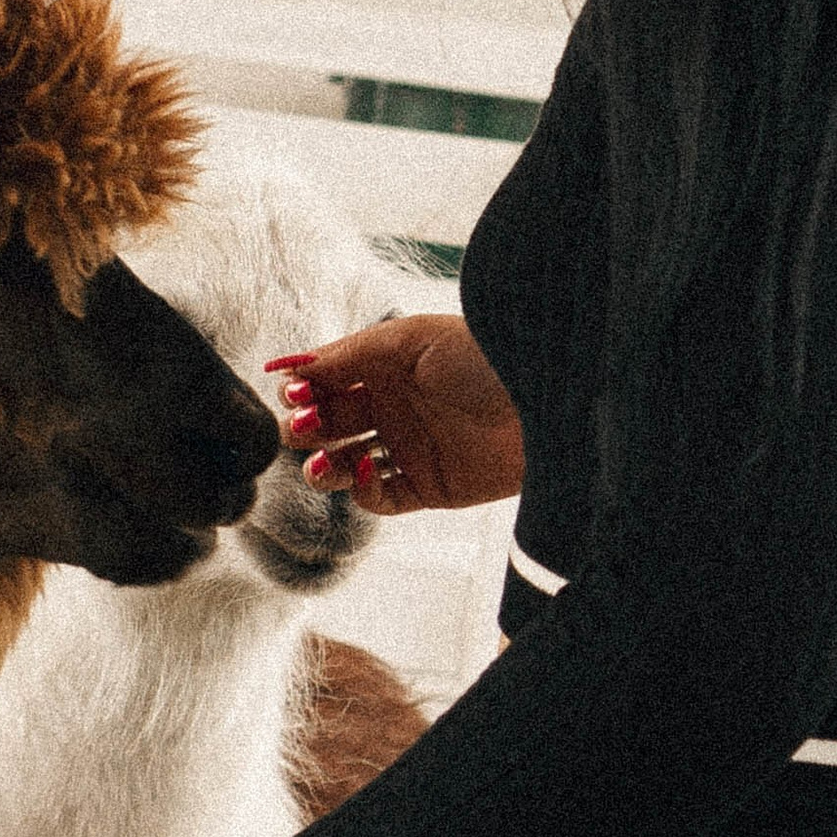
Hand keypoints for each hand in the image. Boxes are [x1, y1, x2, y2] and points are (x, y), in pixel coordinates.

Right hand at [269, 313, 523, 515]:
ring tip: (319, 459)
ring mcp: (408, 447)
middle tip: (303, 427)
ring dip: (321, 464)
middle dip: (306, 426)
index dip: (302, 389)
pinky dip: (360, 489)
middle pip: (329, 422)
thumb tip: (291, 367)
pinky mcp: (427, 487)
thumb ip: (348, 353)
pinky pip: (378, 497)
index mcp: (386, 364)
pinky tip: (365, 467)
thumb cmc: (481, 356)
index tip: (291, 394)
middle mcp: (393, 405)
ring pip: (344, 464)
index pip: (326, 379)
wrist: (545, 403)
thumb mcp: (410, 340)